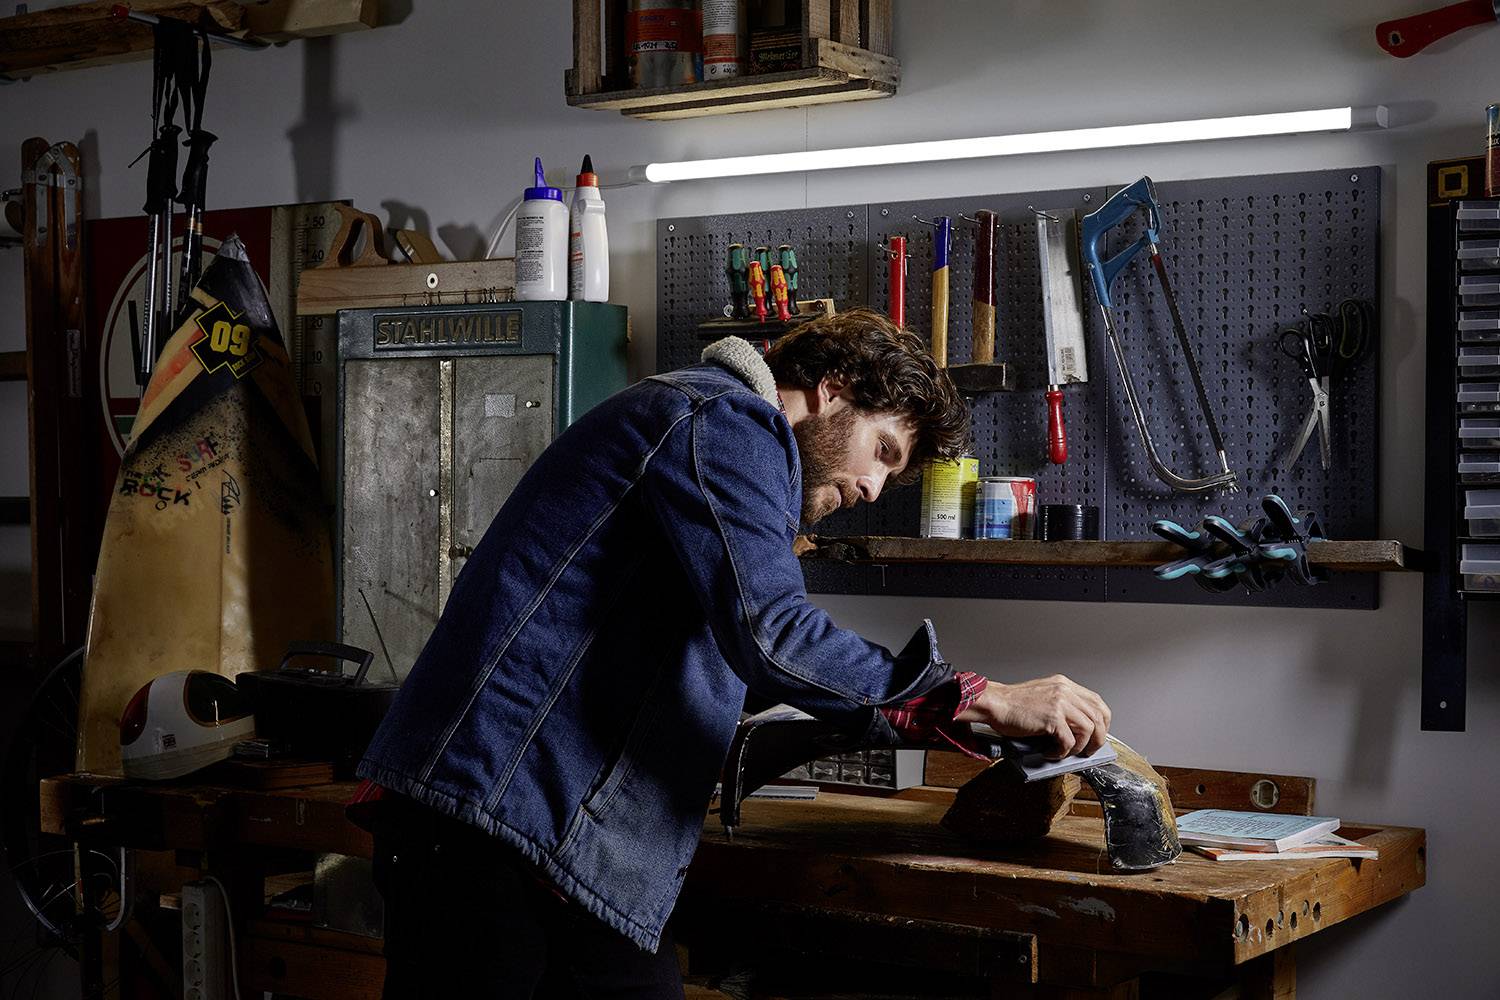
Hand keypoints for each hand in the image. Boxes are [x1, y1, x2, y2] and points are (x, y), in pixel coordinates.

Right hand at [957, 674, 1111, 759]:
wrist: (994, 704)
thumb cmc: (1012, 705)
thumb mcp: (1043, 696)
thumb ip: (1062, 706)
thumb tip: (1077, 730)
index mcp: (1064, 684)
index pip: (1097, 702)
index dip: (1103, 722)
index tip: (1098, 734)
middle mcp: (1065, 691)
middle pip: (1098, 716)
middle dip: (1097, 738)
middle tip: (1088, 750)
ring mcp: (1059, 703)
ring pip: (1088, 730)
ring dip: (1079, 747)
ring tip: (1066, 753)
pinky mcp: (1052, 718)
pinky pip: (1069, 741)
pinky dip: (1061, 752)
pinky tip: (1050, 753)